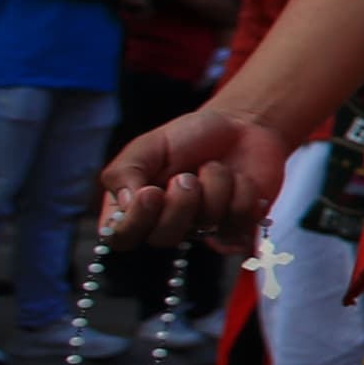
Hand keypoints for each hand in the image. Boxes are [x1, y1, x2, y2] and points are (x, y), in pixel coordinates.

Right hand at [98, 105, 299, 250]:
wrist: (239, 126)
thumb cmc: (188, 137)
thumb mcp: (147, 146)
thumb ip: (124, 172)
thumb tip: (126, 205)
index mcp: (136, 206)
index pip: (122, 238)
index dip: (134, 223)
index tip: (150, 193)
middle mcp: (167, 223)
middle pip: (164, 238)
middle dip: (180, 203)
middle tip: (188, 176)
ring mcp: (203, 228)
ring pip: (206, 225)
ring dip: (214, 185)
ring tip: (213, 166)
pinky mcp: (237, 226)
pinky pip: (240, 220)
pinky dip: (241, 190)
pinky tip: (237, 178)